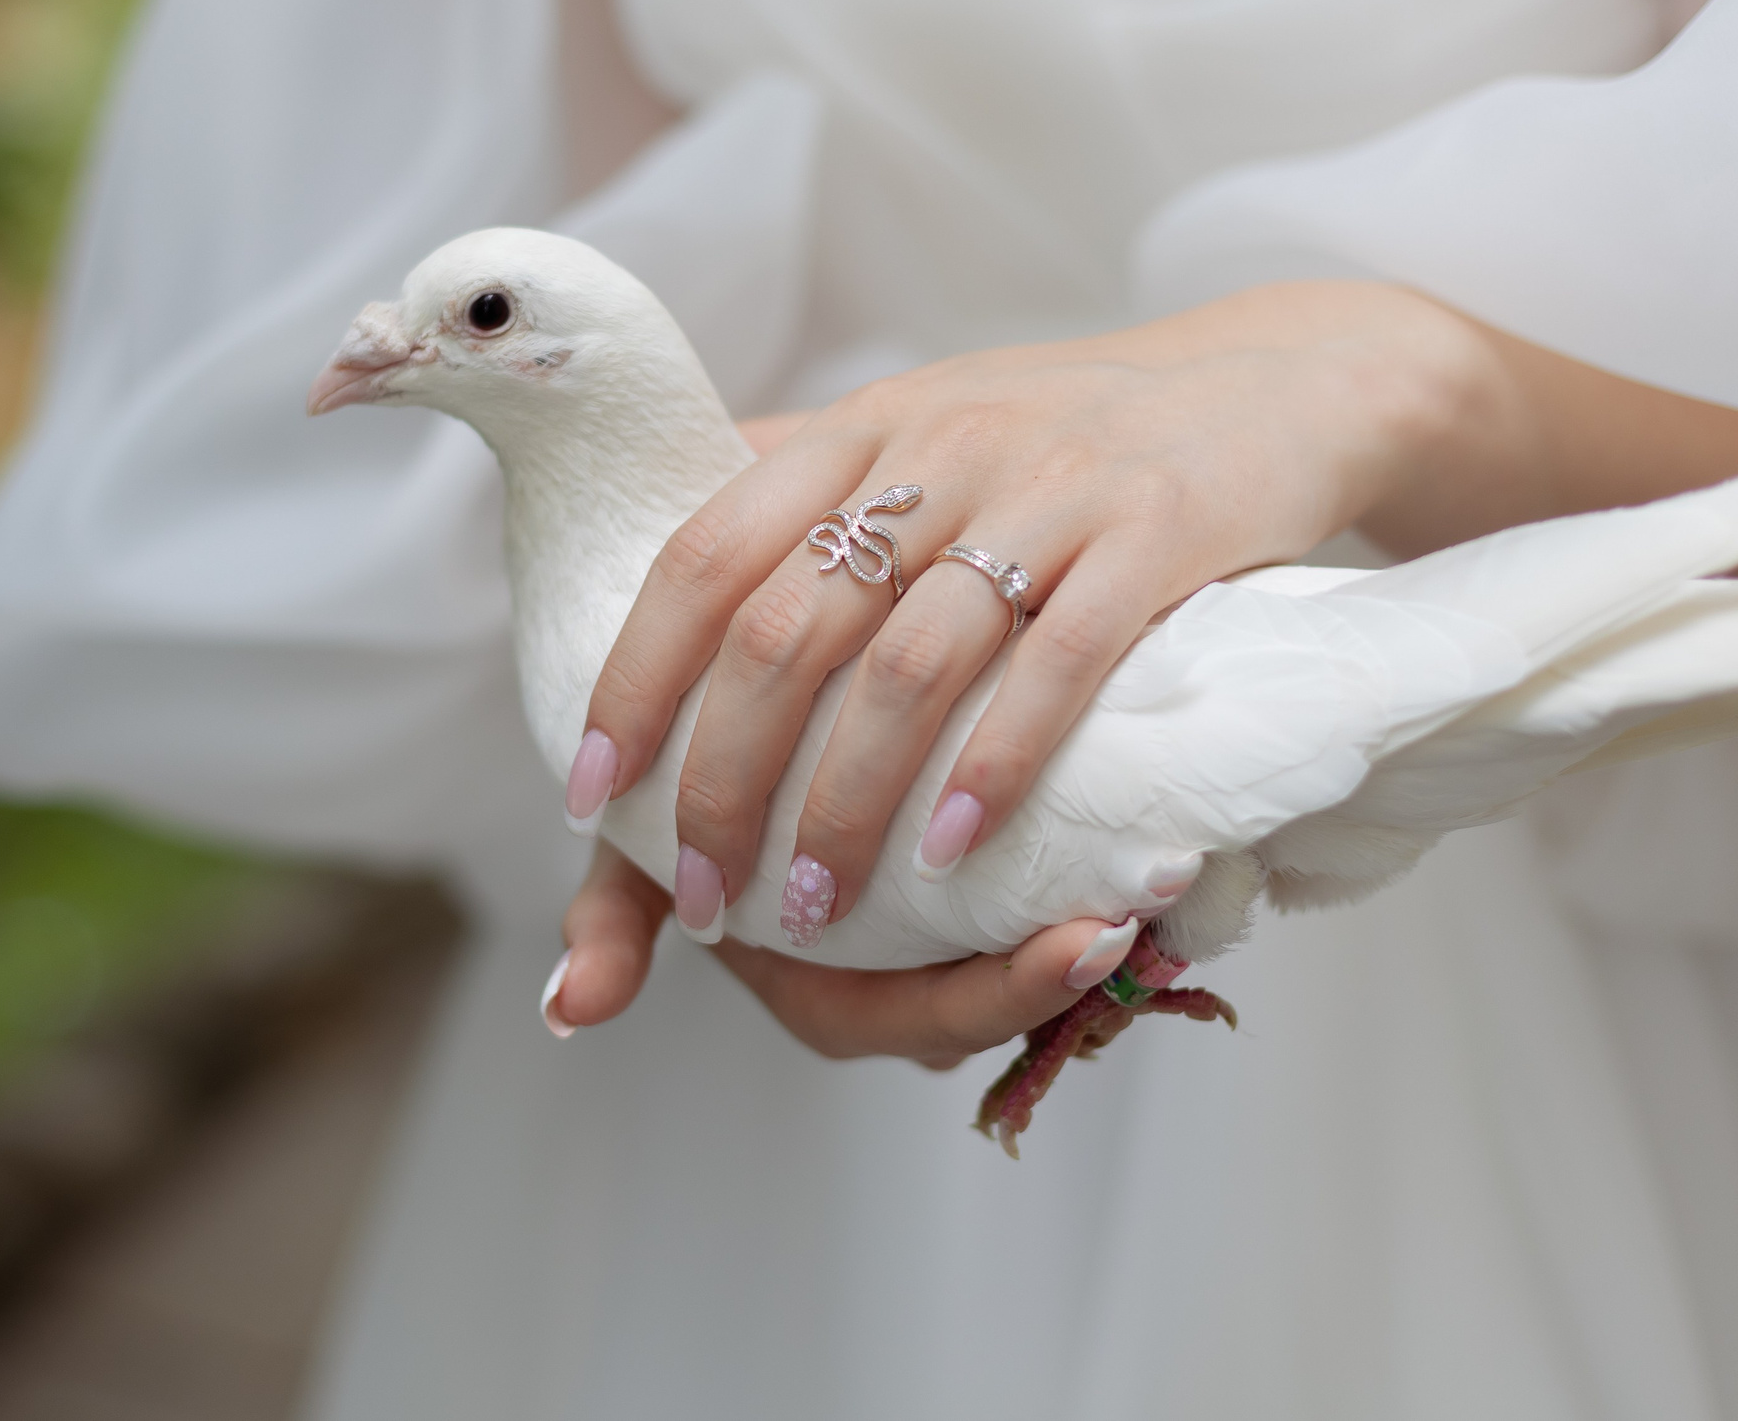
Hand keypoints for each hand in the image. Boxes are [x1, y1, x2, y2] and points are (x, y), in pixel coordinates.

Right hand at [544, 838, 1132, 1068]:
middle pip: (996, 993)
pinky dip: (1081, 850)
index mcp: (828, 987)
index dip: (1004, 991)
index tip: (1083, 946)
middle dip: (1070, 963)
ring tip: (1171, 862)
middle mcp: (893, 971)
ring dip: (1092, 910)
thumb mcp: (636, 847)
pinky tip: (1148, 799)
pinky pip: (1036, 876)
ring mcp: (938, 922)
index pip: (923, 1018)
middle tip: (1147, 907)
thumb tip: (567, 1006)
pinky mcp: (975, 862)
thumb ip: (613, 918)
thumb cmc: (676, 791)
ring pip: (1025, 940)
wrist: (704, 718)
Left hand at [557, 281, 1737, 1063]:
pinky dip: (999, 761)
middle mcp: (940, 443)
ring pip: (911, 659)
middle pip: (790, 623)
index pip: (704, 549)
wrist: (1283, 378)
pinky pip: (1060, 661)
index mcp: (864, 426)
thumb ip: (812, 482)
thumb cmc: (1079, 431)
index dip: (637, 675)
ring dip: (848, 800)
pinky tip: (961, 850)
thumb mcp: (933, 420)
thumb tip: (667, 550)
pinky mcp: (1160, 531)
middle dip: (726, 775)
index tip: (595, 790)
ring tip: (816, 908)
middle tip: (703, 893)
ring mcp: (1051, 487)